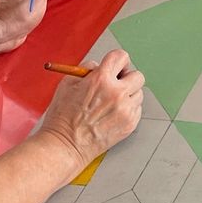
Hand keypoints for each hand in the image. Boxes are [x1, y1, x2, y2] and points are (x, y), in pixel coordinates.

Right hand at [38, 50, 143, 169]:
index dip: (117, 60)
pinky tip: (111, 115)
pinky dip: (127, 110)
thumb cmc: (63, 117)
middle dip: (126, 78)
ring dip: (127, 95)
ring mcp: (126, 110)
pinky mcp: (130, 124)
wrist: (65, 145)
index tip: (115, 66)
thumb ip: (86, 70)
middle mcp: (117, 93)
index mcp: (101, 80)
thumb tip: (99, 66)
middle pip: (137, 75)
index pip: (121, 57)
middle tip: (115, 84)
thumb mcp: (67, 84)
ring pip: (138, 93)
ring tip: (110, 104)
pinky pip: (137, 109)